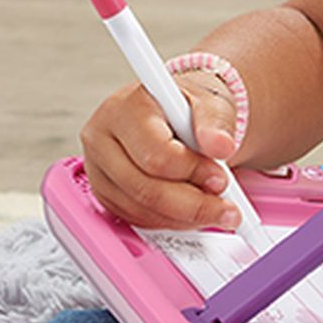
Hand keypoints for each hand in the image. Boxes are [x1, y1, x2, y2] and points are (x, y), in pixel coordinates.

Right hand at [78, 77, 243, 230]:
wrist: (173, 113)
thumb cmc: (186, 106)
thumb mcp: (210, 101)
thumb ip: (216, 122)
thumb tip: (221, 146)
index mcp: (124, 109)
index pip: (155, 155)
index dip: (192, 172)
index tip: (221, 178)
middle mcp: (101, 139)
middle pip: (145, 189)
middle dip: (192, 204)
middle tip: (225, 206)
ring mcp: (97, 169)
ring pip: (140, 210)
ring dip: (184, 217)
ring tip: (215, 207)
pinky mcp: (104, 193)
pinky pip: (136, 219)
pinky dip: (170, 221)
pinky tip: (191, 210)